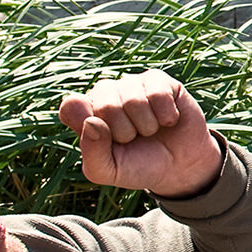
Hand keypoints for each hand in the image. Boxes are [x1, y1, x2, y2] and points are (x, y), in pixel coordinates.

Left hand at [57, 70, 222, 197]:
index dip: (86, 123)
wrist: (180, 166)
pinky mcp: (158, 80)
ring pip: (133, 100)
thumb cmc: (138, 166)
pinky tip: (167, 121)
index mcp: (84, 114)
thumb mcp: (109, 172)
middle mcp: (104, 94)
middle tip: (134, 139)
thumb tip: (92, 122)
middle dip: (125, 132)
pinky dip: (166, 116)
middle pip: (105, 105)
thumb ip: (93, 153)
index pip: (71, 106)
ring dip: (147, 126)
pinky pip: (158, 94)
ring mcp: (131, 84)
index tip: (105, 141)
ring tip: (150, 131)